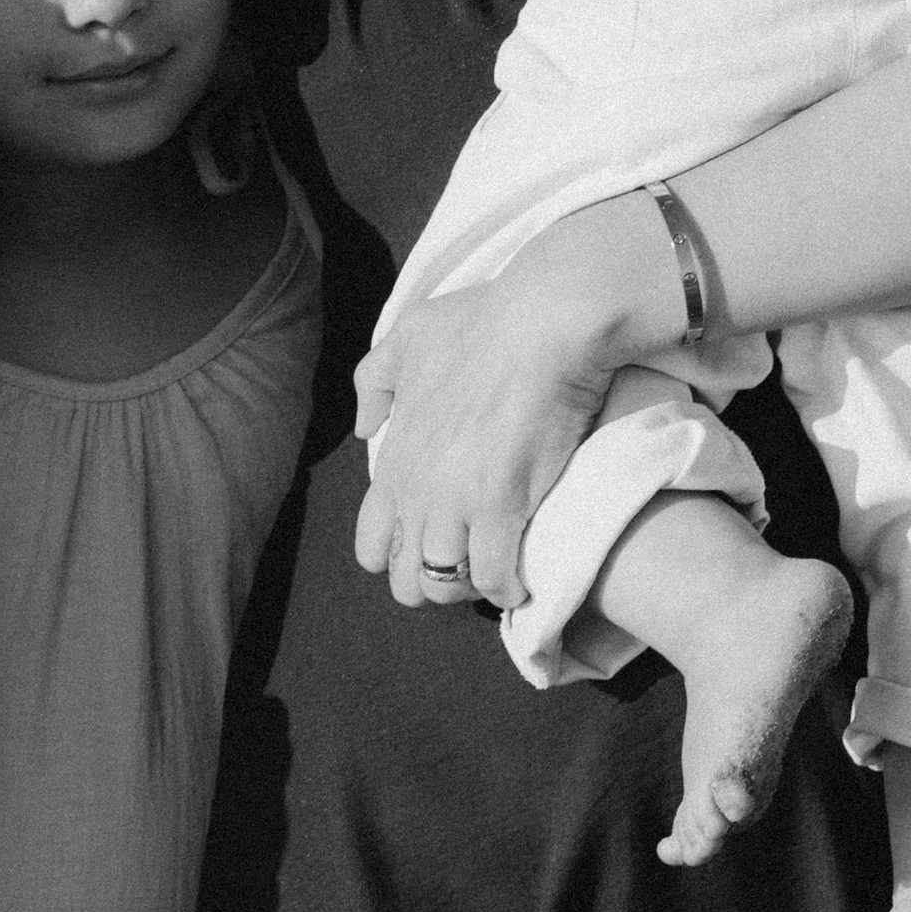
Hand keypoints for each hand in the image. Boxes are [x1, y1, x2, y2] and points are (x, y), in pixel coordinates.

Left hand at [352, 194, 676, 612]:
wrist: (543, 324)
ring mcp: (457, 504)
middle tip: (467, 562)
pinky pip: (496, 580)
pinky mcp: (504, 508)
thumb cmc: (481, 322)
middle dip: (433, 581)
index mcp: (394, 462)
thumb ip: (375, 382)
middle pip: (405, 580)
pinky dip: (509, 589)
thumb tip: (367, 428)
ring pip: (444, 588)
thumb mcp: (409, 337)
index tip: (433, 539)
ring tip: (496, 571)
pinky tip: (524, 580)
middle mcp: (416, 492)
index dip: (399, 554)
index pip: (371, 545)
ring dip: (471, 589)